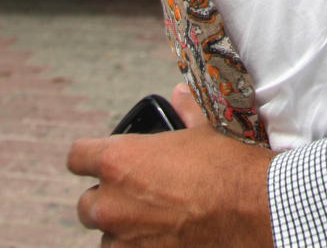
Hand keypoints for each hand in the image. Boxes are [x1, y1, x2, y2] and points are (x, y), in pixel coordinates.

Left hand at [68, 110, 272, 245]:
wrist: (248, 208)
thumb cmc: (224, 167)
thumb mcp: (203, 130)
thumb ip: (183, 113)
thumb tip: (179, 94)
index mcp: (119, 160)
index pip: (77, 157)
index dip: (89, 157)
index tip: (100, 160)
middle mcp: (111, 201)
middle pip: (86, 203)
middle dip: (107, 198)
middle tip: (136, 194)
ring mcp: (121, 237)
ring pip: (104, 234)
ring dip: (121, 227)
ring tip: (153, 219)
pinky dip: (137, 246)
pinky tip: (161, 236)